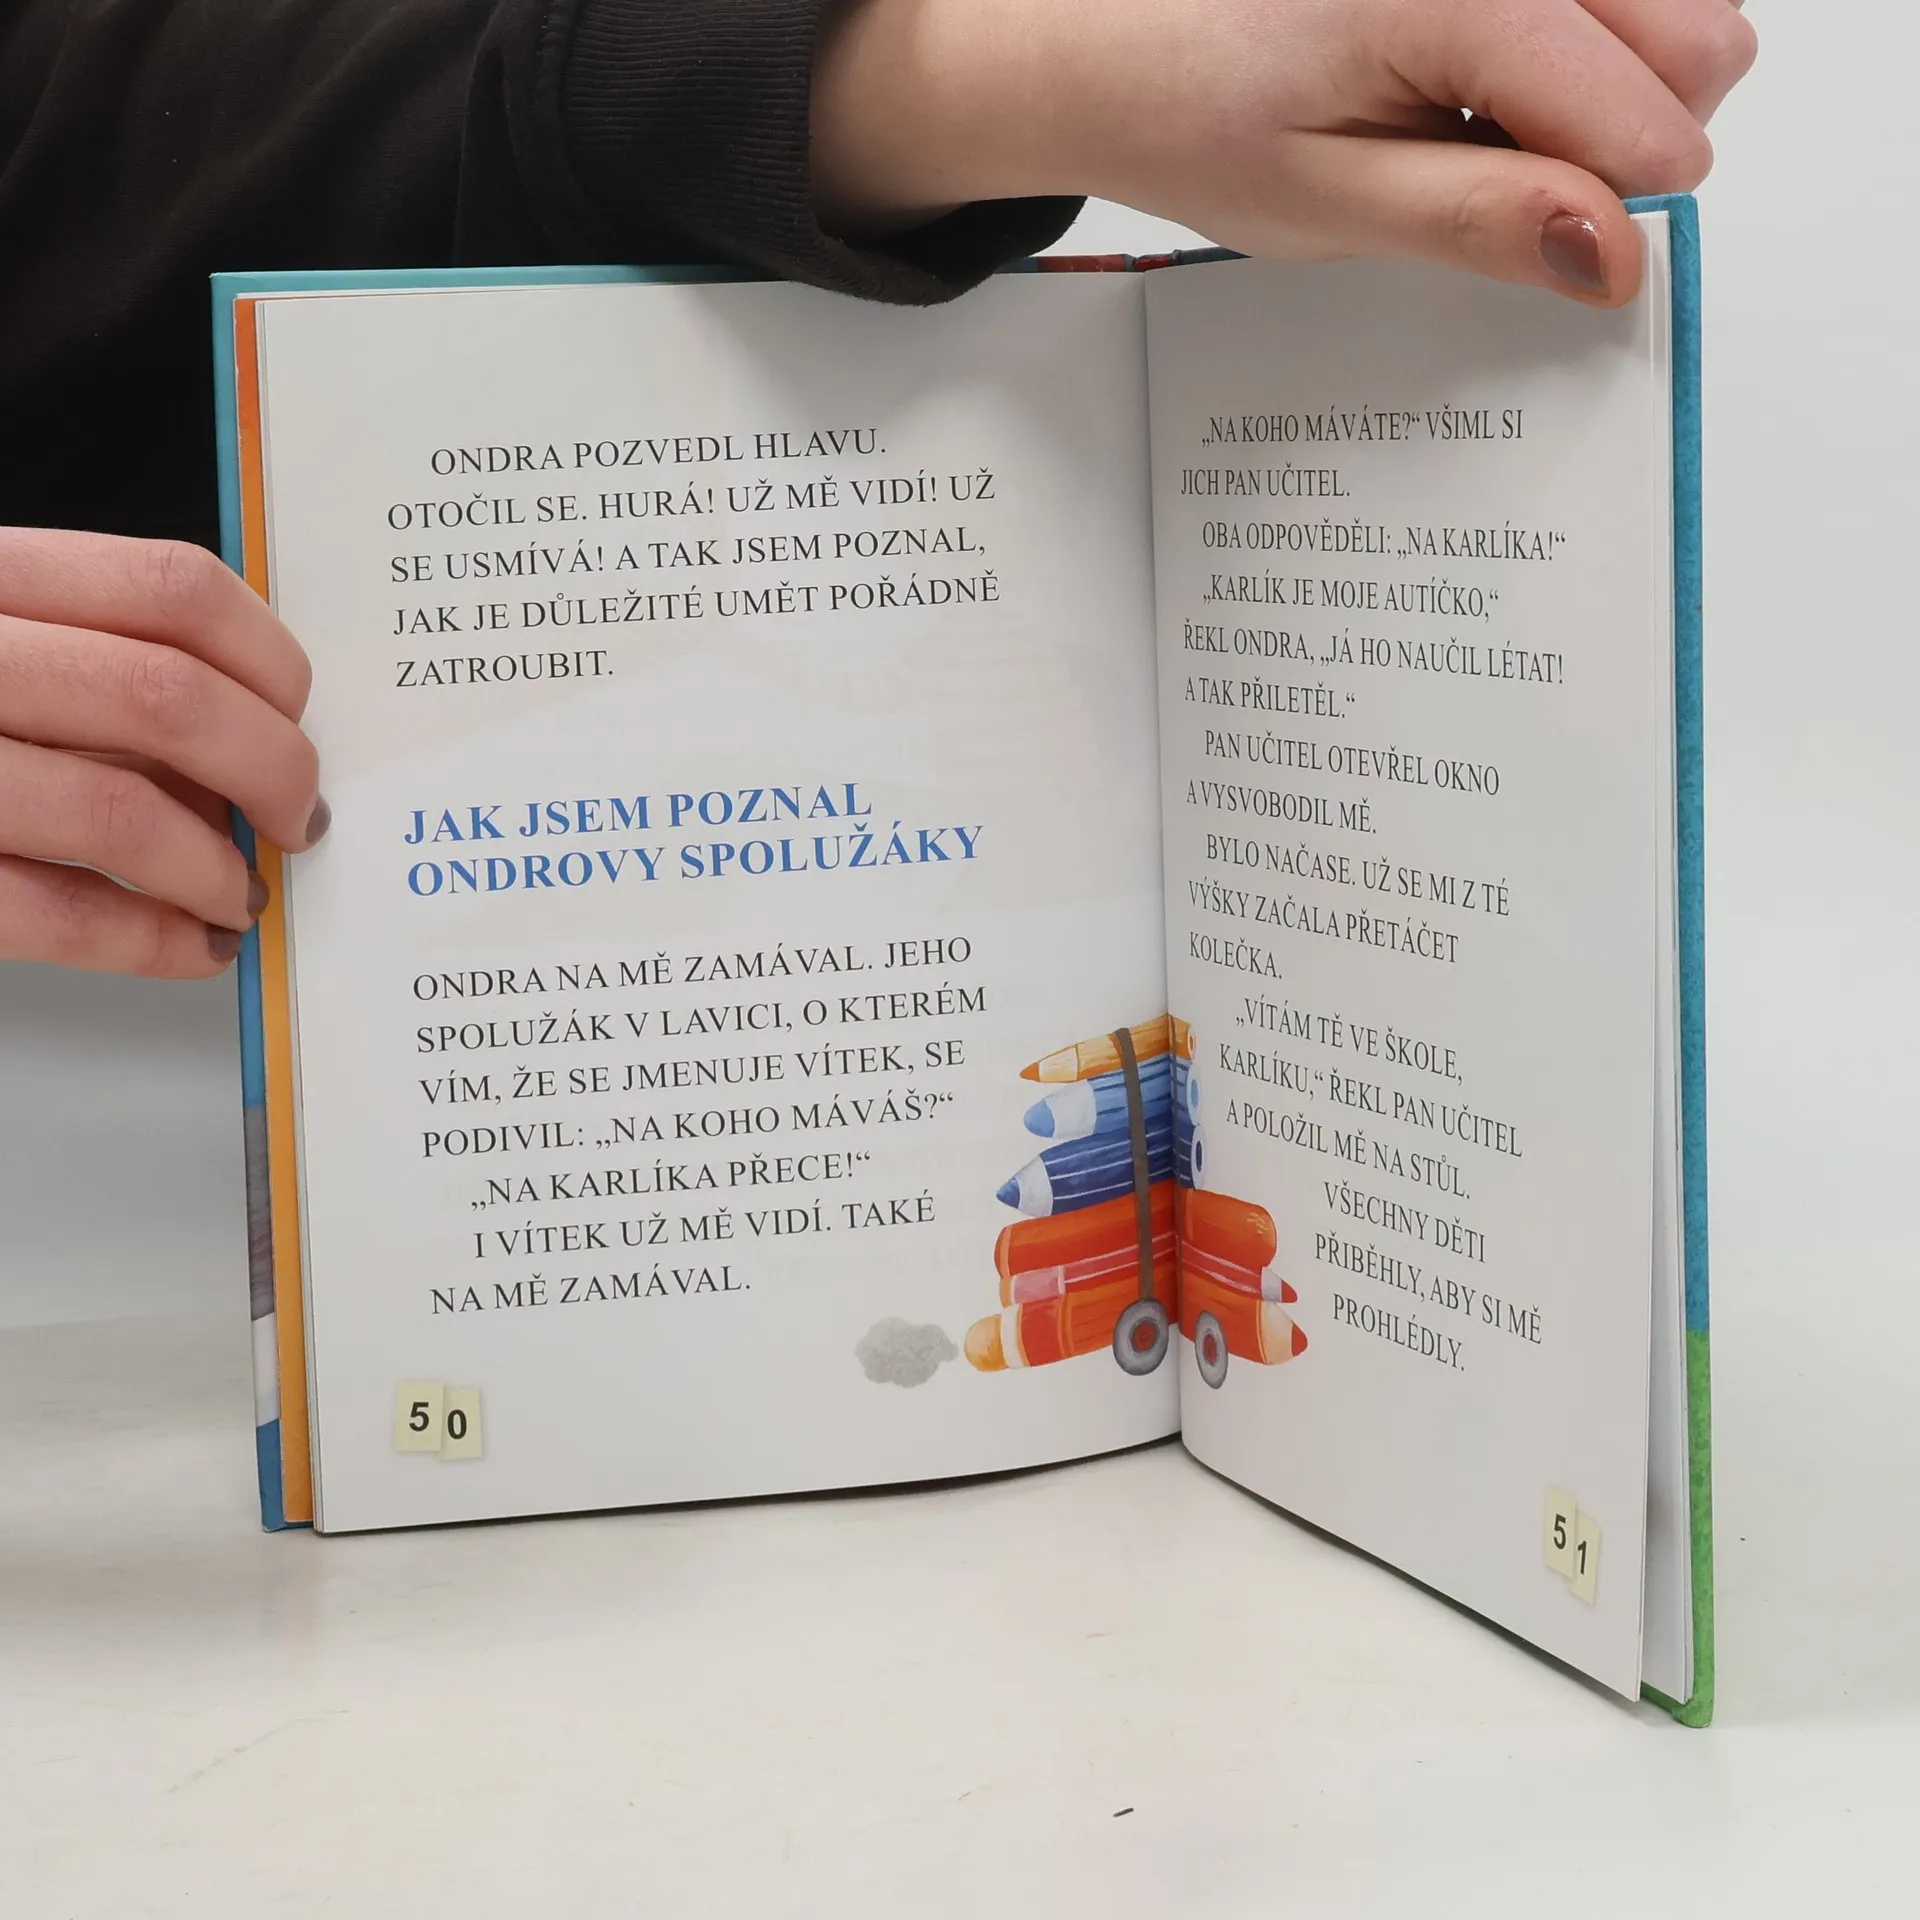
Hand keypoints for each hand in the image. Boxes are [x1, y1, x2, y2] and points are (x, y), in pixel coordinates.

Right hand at [0, 528, 324, 977]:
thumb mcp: (5, 643)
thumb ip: (102, 657)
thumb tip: (264, 732)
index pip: (172, 588)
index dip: (271, 662)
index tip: (298, 718)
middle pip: (168, 697)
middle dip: (271, 772)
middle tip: (293, 819)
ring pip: (119, 811)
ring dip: (215, 869)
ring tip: (238, 894)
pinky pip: (56, 914)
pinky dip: (153, 942)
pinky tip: (192, 947)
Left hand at [814, 0, 1756, 305]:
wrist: (1115, 46)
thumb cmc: (1198, 118)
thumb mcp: (1332, 203)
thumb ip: (1480, 220)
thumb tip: (1611, 253)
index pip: (1646, 114)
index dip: (1615, 205)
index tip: (1554, 246)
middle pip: (1701, 37)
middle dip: (1635, 136)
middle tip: (1508, 181)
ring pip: (1680, 5)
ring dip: (1614, 86)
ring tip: (1485, 126)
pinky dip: (1579, 46)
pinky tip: (1487, 82)